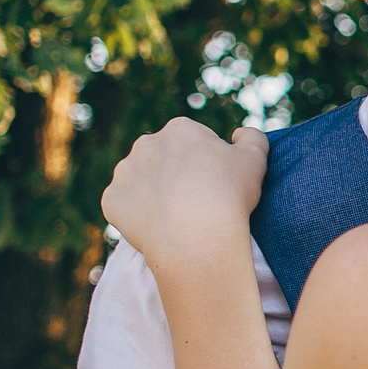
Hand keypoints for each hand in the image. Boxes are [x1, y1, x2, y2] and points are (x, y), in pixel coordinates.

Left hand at [101, 117, 268, 271]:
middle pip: (163, 158)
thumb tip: (239, 133)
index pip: (193, 142)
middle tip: (196, 202)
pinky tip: (158, 227)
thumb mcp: (256, 159)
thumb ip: (253, 137)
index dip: (207, 164)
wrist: (198, 239)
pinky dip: (138, 215)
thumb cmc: (229, 196)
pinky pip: (124, 206)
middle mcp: (146, 144)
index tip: (216, 185)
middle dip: (176, 175)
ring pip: (141, 181)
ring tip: (176, 217)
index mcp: (180, 129)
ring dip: (154, 193)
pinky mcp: (111, 200)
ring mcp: (125, 172)